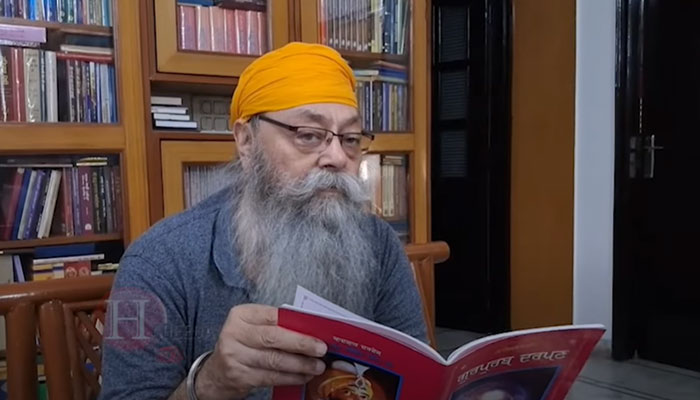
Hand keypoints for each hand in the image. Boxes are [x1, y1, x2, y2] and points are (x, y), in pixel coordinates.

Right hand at [194, 304, 326, 399]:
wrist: (215, 373)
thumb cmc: (242, 345)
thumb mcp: (252, 328)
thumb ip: (276, 325)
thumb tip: (309, 331)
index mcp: (241, 315)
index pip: (273, 316)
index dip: (297, 324)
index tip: (317, 331)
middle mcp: (234, 333)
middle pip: (273, 337)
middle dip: (301, 344)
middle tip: (321, 349)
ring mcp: (234, 355)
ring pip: (274, 360)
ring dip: (300, 364)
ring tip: (317, 366)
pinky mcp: (239, 376)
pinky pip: (271, 376)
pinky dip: (290, 377)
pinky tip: (303, 376)